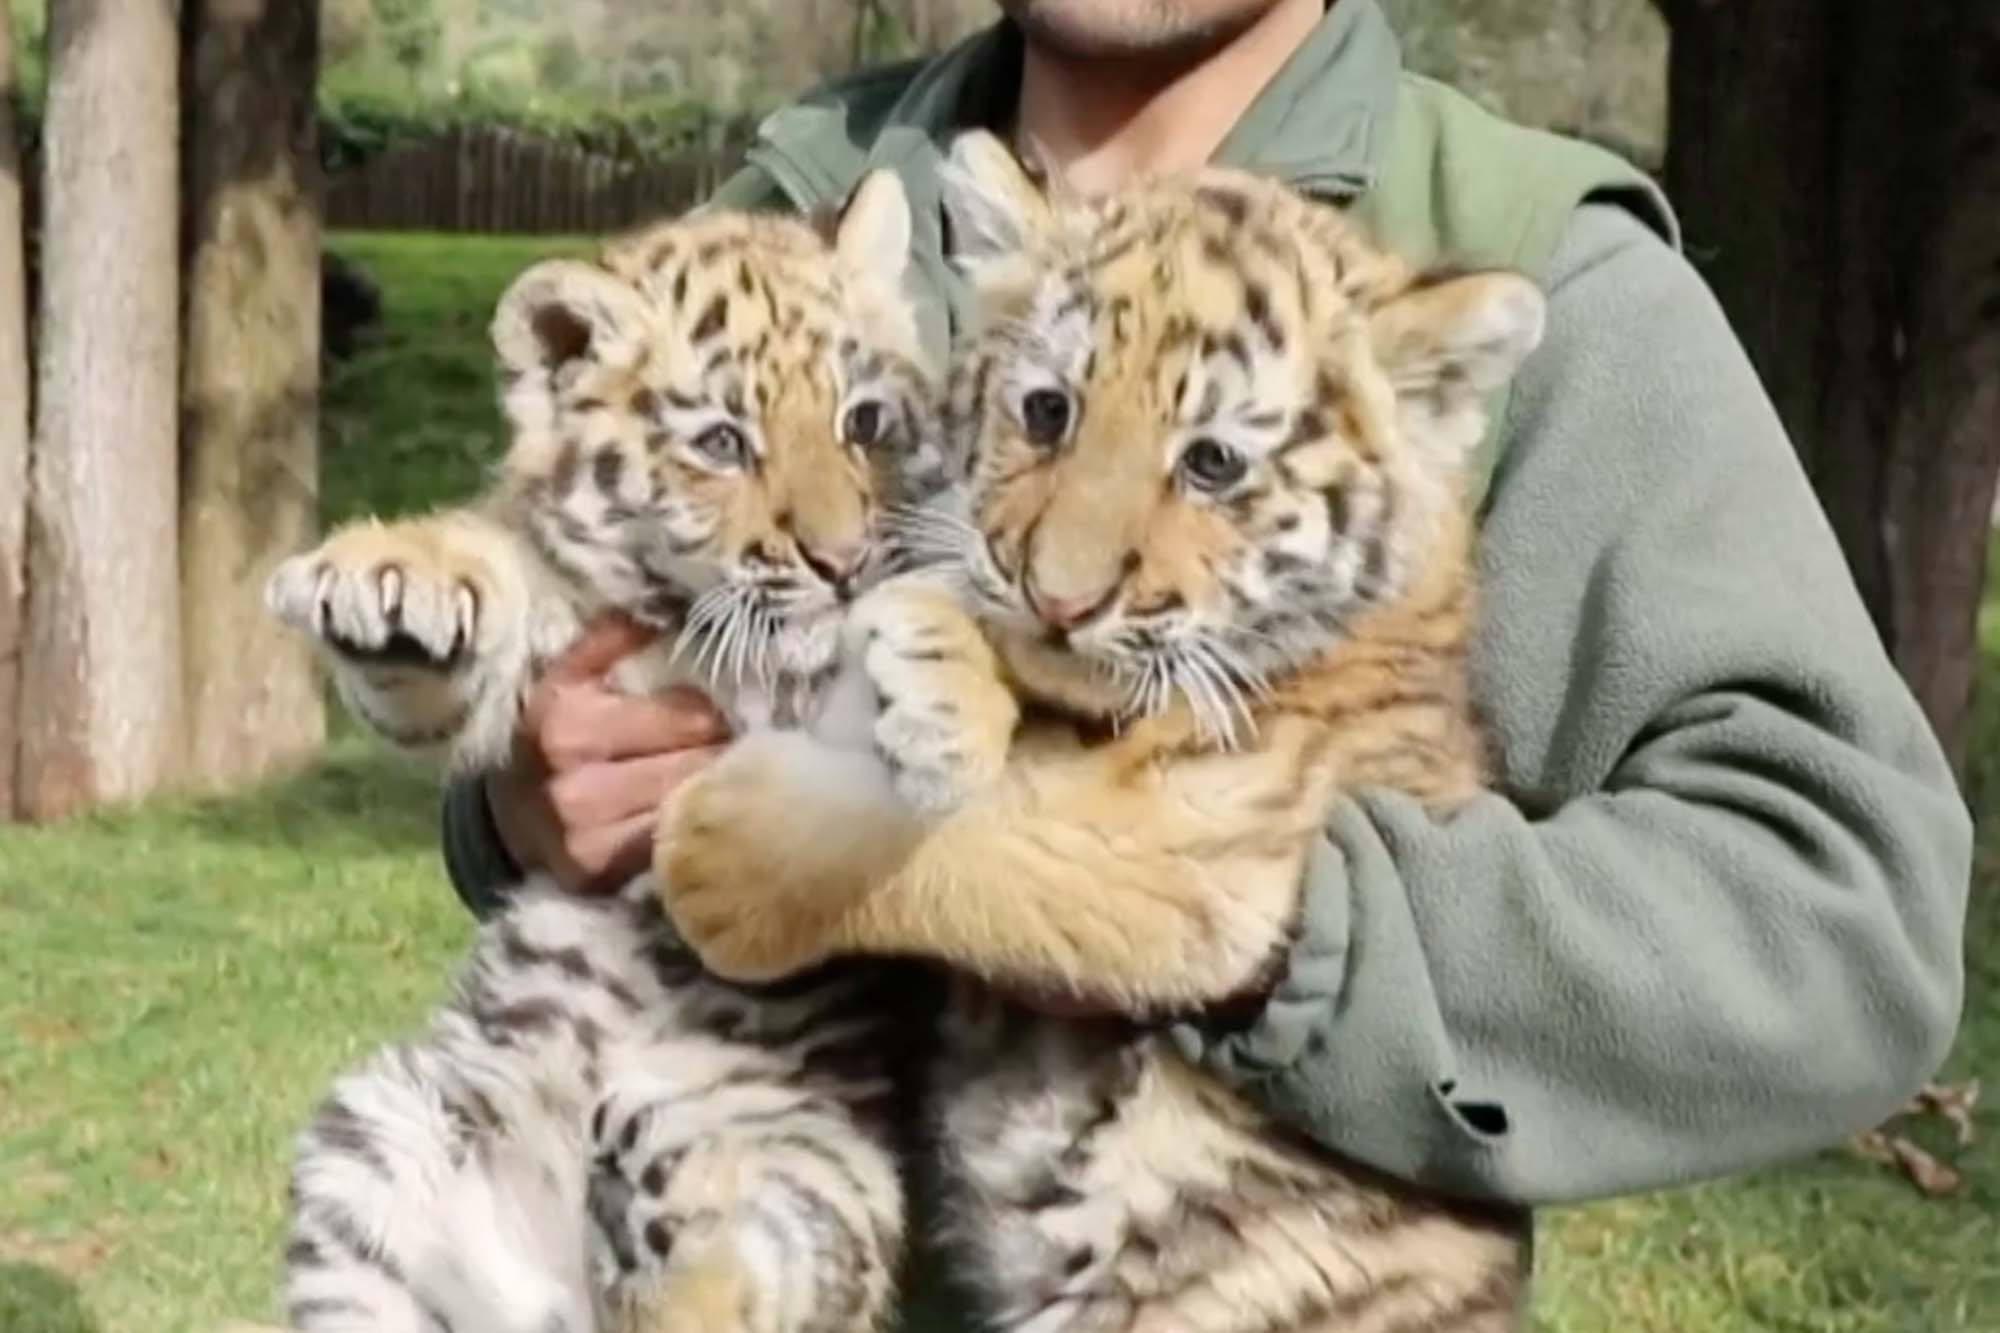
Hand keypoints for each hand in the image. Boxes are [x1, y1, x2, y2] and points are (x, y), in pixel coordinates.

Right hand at [487, 613, 730, 893]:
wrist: (505, 815)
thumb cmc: (552, 736)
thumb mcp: (568, 678)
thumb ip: (613, 639)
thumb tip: (667, 609)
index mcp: (567, 722)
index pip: (690, 717)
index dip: (716, 716)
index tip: (724, 718)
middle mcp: (573, 783)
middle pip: (696, 765)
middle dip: (722, 755)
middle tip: (739, 751)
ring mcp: (584, 837)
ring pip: (690, 807)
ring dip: (716, 793)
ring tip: (725, 784)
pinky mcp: (596, 874)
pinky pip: (671, 848)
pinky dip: (693, 832)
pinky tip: (700, 821)